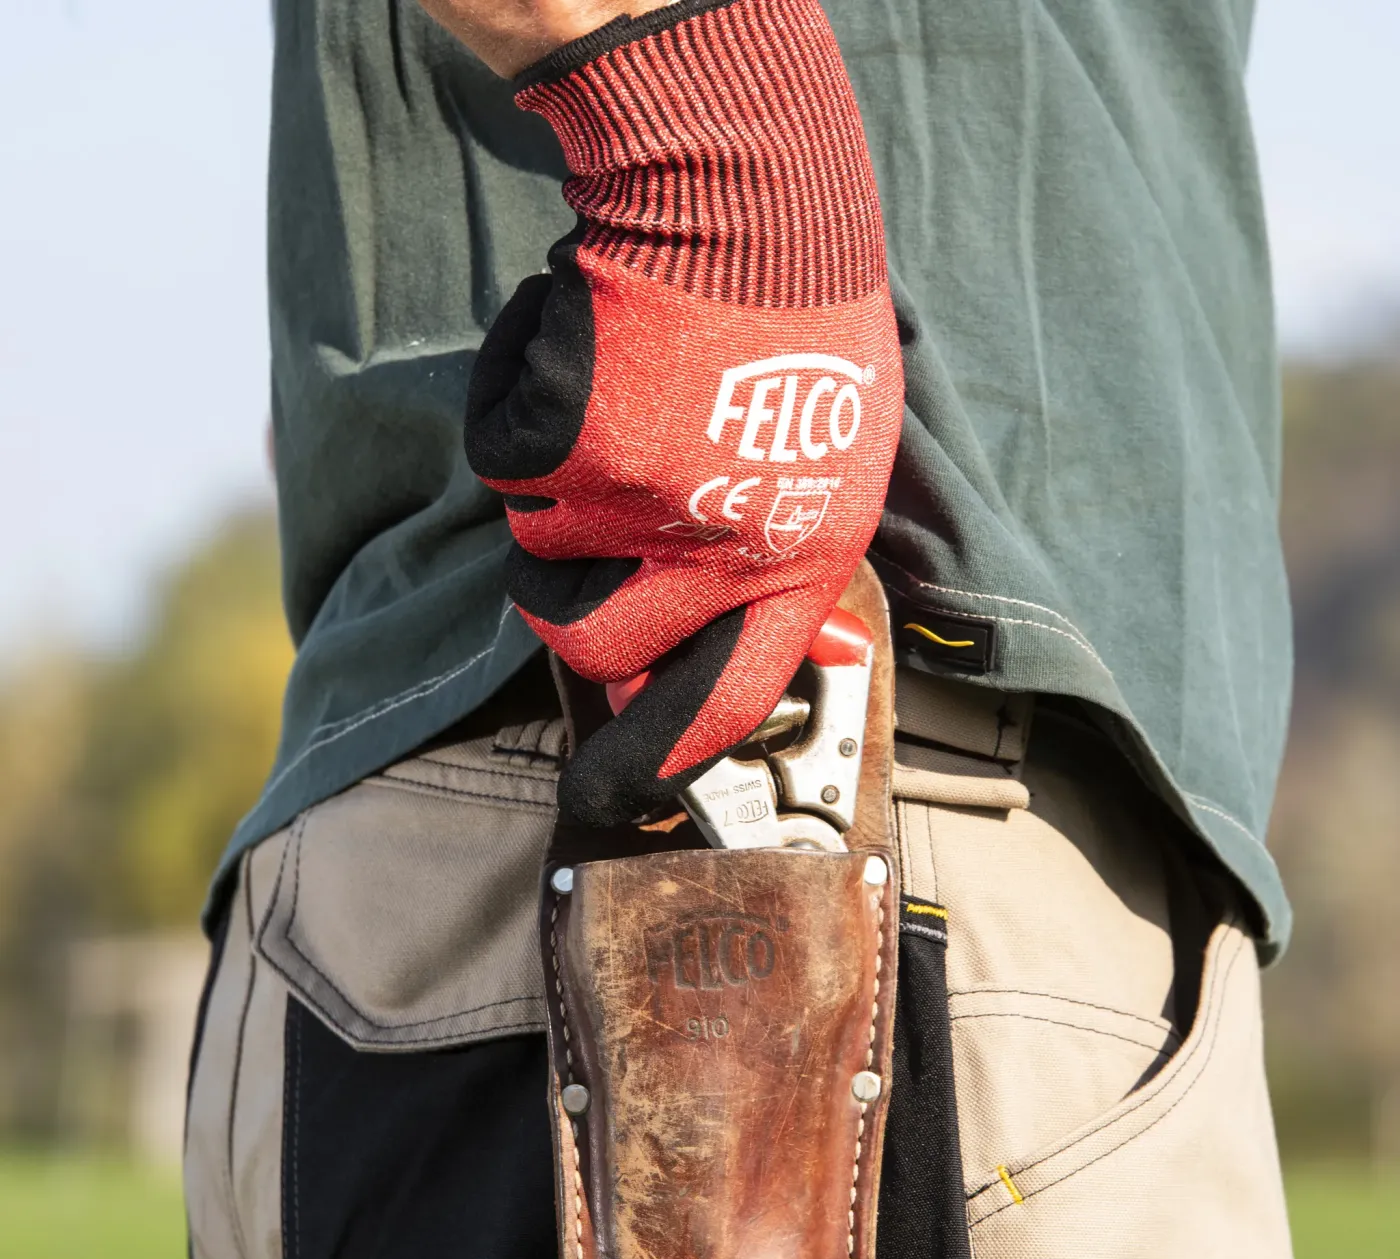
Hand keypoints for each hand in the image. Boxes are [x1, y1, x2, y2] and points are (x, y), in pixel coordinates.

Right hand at [465, 0, 902, 826]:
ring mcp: (638, 500)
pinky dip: (518, 405)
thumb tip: (801, 655)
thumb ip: (797, 560)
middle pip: (589, 643)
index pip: (734, 694)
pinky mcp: (568, 445)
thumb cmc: (798, 323)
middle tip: (570, 539)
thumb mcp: (837, 457)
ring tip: (613, 399)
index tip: (623, 793)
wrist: (746, 196)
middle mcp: (716, 548)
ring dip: (553, 483)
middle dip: (559, 603)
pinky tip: (579, 350)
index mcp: (796, 556)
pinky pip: (503, 460)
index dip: (669, 753)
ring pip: (537, 543)